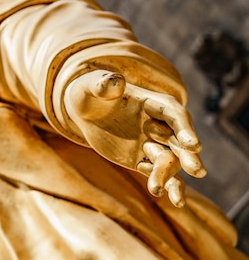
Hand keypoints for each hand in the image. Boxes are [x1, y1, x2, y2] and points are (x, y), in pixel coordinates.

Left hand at [64, 70, 205, 206]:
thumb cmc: (91, 91)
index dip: (185, 129)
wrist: (85, 109)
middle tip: (197, 171)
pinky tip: (172, 200)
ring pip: (170, 162)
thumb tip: (115, 82)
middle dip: (188, 155)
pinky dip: (166, 186)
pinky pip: (158, 174)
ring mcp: (153, 143)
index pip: (175, 115)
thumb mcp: (93, 86)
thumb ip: (105, 84)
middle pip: (179, 141)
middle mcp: (160, 124)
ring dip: (169, 176)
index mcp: (154, 103)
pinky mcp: (143, 159)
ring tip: (157, 189)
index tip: (194, 145)